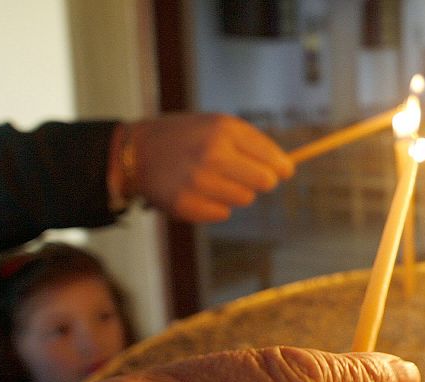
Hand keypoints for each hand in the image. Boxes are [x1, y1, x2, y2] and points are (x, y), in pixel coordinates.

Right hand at [126, 113, 294, 221]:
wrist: (137, 152)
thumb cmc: (186, 137)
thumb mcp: (217, 125)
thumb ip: (253, 143)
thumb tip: (286, 168)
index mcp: (224, 130)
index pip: (274, 160)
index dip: (282, 169)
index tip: (281, 171)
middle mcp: (212, 154)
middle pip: (265, 183)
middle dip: (260, 181)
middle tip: (245, 175)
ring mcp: (198, 181)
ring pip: (245, 200)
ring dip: (236, 192)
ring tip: (214, 179)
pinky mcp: (187, 204)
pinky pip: (223, 213)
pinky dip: (216, 205)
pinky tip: (199, 191)